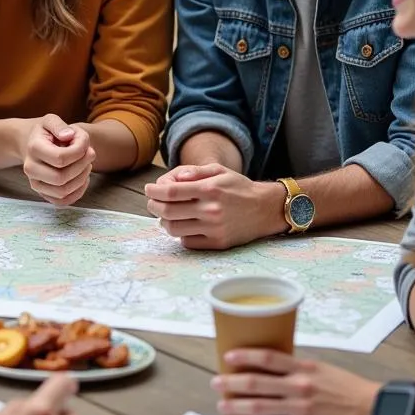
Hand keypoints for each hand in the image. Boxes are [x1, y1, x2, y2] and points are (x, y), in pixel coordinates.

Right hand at [22, 115, 95, 206]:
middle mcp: (31, 168)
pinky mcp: (43, 192)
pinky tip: (83, 179)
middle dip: (82, 166)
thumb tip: (69, 135)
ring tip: (87, 165)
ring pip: (62, 192)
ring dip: (81, 179)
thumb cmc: (44, 132)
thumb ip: (59, 125)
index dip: (79, 152)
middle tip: (90, 154)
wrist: (29, 143)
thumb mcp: (50, 120)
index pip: (60, 158)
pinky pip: (62, 201)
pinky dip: (77, 193)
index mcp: (33, 148)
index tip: (85, 143)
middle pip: (61, 178)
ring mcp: (35, 183)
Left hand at [145, 164, 284, 248]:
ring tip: (166, 215)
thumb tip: (173, 178)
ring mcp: (214, 229)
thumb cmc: (239, 187)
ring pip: (174, 229)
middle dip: (153, 206)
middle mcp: (211, 210)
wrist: (266, 209)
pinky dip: (180, 234)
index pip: (171, 191)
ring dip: (164, 221)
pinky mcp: (218, 243)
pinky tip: (183, 225)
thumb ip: (195, 172)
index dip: (154, 191)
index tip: (148, 189)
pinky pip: (188, 242)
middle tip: (152, 202)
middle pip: (168, 211)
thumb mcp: (220, 171)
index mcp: (209, 189)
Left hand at [210, 349, 379, 414]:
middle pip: (256, 383)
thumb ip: (297, 367)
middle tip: (215, 383)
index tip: (227, 356)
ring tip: (222, 406)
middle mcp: (298, 387)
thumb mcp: (322, 369)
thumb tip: (271, 365)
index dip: (244, 356)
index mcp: (303, 368)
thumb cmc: (349, 388)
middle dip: (231, 383)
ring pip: (260, 407)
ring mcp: (301, 409)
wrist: (373, 412)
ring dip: (237, 406)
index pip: (267, 358)